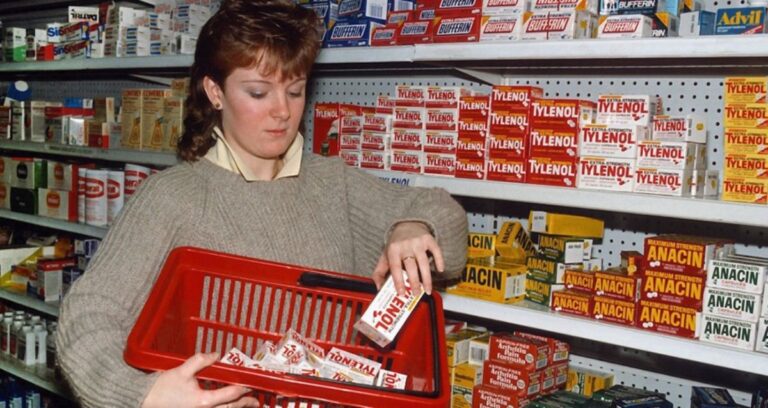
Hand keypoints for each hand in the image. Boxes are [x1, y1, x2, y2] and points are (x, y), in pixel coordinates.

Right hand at [142, 352, 259, 407]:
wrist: (145, 401)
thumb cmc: (162, 388)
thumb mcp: (182, 371)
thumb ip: (200, 361)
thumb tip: (216, 355)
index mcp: (203, 400)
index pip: (230, 395)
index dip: (243, 389)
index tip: (251, 385)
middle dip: (244, 404)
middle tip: (256, 402)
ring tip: (246, 405)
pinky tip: (225, 406)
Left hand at [372, 222, 444, 295]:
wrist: (406, 224)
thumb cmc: (396, 244)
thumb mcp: (385, 256)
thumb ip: (379, 272)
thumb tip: (377, 287)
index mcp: (393, 250)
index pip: (395, 268)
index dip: (398, 281)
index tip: (401, 293)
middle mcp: (405, 245)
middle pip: (411, 266)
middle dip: (414, 282)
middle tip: (416, 293)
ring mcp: (418, 242)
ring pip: (424, 262)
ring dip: (426, 278)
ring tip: (427, 289)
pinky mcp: (428, 239)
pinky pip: (436, 251)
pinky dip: (439, 260)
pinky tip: (440, 270)